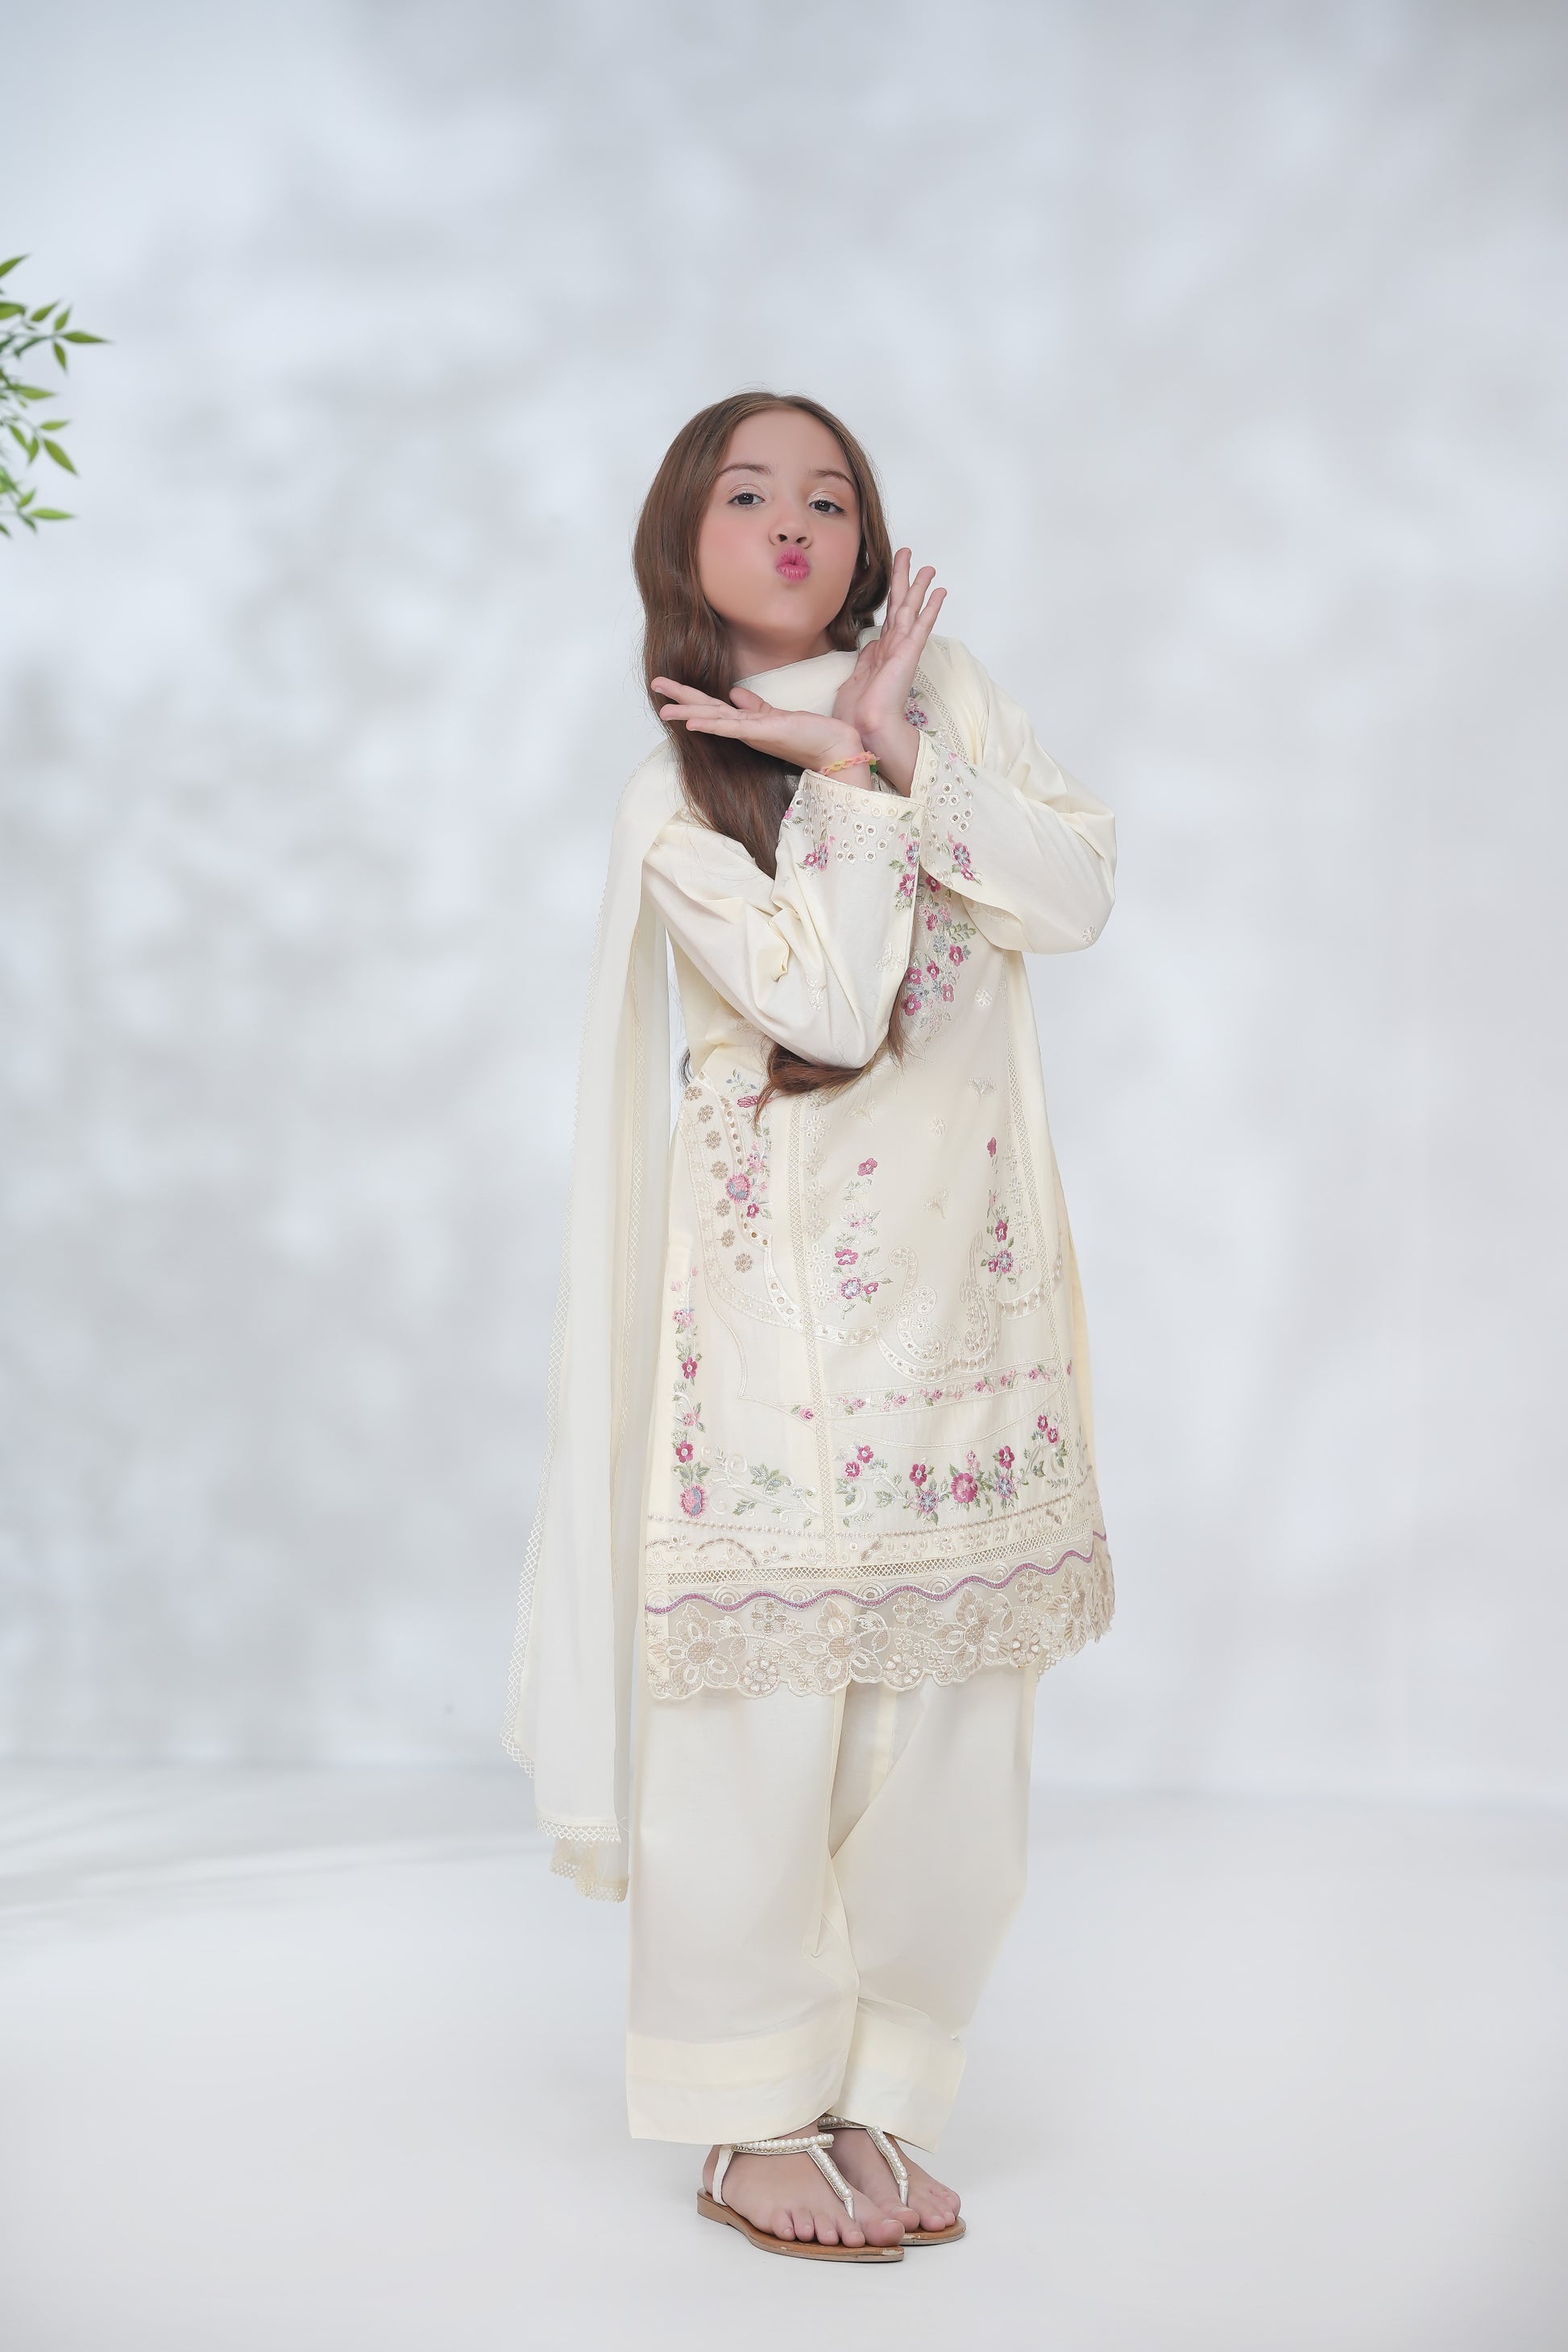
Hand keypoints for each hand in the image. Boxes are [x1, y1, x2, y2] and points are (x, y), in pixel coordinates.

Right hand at [653, 679, 868, 781]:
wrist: (834, 747)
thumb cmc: (810, 733)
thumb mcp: (776, 715)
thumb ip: (754, 706)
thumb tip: (735, 693)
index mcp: (746, 724)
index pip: (713, 707)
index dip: (691, 696)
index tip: (669, 685)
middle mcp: (745, 730)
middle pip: (706, 710)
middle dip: (680, 698)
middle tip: (655, 685)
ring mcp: (753, 733)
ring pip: (714, 719)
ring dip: (688, 712)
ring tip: (664, 707)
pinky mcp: (764, 732)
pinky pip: (732, 728)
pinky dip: (711, 725)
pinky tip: (693, 722)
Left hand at [830, 548, 945, 793]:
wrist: (866, 727)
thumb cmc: (858, 713)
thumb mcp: (854, 679)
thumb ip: (865, 660)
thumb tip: (870, 645)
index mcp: (881, 654)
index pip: (888, 619)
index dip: (891, 599)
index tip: (896, 582)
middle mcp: (894, 649)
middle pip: (899, 606)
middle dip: (903, 579)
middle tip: (907, 554)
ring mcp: (903, 650)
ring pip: (911, 609)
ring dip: (919, 587)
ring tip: (929, 566)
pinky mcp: (908, 654)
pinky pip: (921, 625)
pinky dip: (931, 607)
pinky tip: (940, 591)